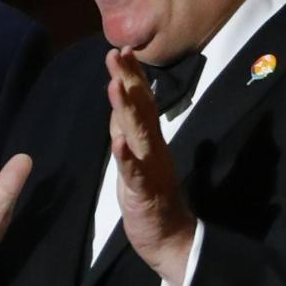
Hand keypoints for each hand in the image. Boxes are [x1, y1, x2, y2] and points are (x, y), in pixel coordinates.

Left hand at [106, 48, 195, 285]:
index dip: (132, 75)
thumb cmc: (153, 196)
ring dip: (126, 109)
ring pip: (138, 134)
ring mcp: (151, 167)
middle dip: (128, 80)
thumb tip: (123, 101)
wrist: (170, 237)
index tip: (120, 49)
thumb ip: (131, 129)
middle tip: (117, 52)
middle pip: (141, 108)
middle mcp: (154, 147)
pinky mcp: (144, 191)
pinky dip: (127, 157)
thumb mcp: (137, 157)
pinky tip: (118, 143)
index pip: (141, 101)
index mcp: (150, 140)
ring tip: (115, 85)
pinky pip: (135, 172)